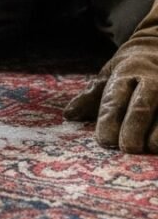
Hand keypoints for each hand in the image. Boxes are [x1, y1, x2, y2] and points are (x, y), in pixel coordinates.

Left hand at [64, 0, 157, 153]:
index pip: (115, 98)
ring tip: (150, 148)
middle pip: (142, 106)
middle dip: (134, 128)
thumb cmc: (130, 70)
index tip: (104, 140)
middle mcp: (152, 79)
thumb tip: (69, 115)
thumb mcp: (109, 76)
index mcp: (127, 73)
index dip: (109, 120)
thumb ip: (91, 97)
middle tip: (127, 148)